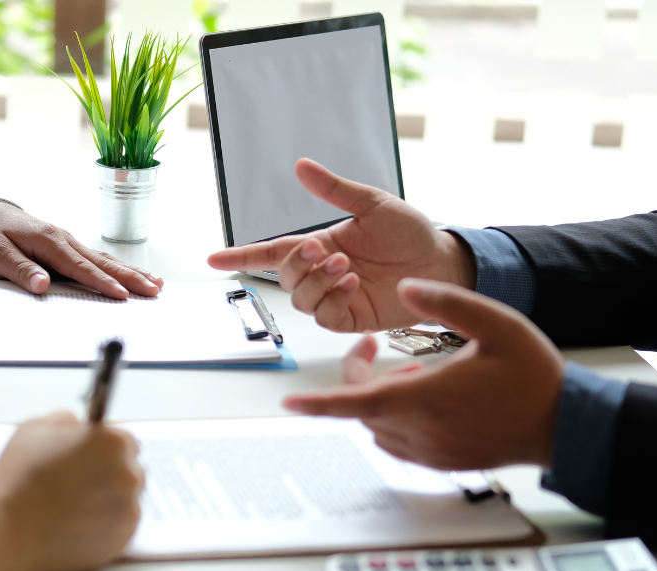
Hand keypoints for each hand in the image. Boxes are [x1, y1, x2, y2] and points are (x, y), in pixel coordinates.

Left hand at [0, 200, 162, 299]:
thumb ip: (20, 270)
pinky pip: (98, 259)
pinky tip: (134, 274)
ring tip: (156, 284)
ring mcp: (69, 242)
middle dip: (130, 277)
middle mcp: (65, 239)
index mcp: (49, 241)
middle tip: (154, 290)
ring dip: (131, 272)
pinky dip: (119, 267)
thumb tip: (42, 285)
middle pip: (102, 262)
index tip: (122, 294)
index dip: (102, 282)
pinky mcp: (69, 247)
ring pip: (105, 259)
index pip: (80, 267)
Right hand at [0, 412, 144, 570]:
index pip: (125, 442)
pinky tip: (78, 524)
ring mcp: (129, 509)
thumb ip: (65, 420)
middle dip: (109, 475)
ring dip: (109, 500)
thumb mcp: (35, 429)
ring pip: (126, 500)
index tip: (90, 459)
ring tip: (74, 507)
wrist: (6, 529)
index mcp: (112, 442)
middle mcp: (129, 474)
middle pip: (129, 470)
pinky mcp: (123, 539)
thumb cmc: (18, 478)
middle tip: (78, 485)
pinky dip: (106, 526)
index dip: (104, 450)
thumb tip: (77, 425)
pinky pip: (121, 527)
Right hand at [207, 159, 475, 331]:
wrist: (443, 261)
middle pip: (286, 277)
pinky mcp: (353, 318)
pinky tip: (351, 283)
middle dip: (297, 264)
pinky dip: (332, 299)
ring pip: (301, 299)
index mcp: (322, 244)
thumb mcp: (372, 203)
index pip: (272, 253)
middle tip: (323, 250)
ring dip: (316, 282)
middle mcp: (324, 273)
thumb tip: (301, 166)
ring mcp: (337, 297)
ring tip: (345, 266)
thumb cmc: (411, 232)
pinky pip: (325, 316)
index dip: (242, 255)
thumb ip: (334, 189)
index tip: (213, 257)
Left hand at [283, 279, 563, 469]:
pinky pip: (399, 441)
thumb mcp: (496, 323)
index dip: (318, 403)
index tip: (290, 403)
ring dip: (382, 398)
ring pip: (378, 425)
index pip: (355, 401)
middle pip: (363, 407)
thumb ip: (447, 302)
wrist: (563, 424)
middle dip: (361, 377)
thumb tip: (406, 289)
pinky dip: (398, 418)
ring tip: (417, 374)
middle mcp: (421, 430)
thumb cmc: (532, 377)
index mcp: (425, 397)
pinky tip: (430, 397)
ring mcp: (430, 451)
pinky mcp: (440, 461)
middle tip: (374, 349)